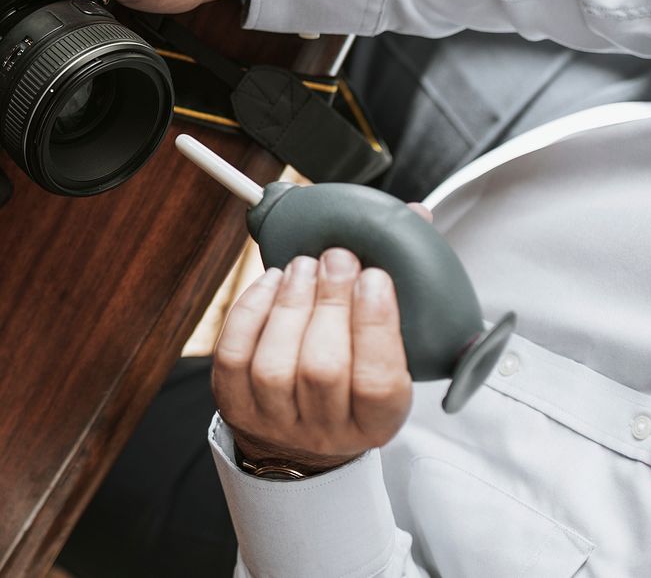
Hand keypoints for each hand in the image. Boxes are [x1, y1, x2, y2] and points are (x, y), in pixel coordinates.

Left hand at [212, 247, 414, 472]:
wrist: (302, 436)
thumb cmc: (355, 380)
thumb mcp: (395, 351)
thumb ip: (404, 290)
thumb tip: (416, 215)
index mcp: (377, 421)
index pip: (378, 383)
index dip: (375, 325)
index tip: (375, 276)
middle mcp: (325, 431)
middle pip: (323, 369)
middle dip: (330, 301)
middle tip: (337, 258)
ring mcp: (275, 421)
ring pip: (275, 365)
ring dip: (291, 303)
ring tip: (304, 266)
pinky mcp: (235, 405)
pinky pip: (235, 356)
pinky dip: (251, 310)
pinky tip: (272, 281)